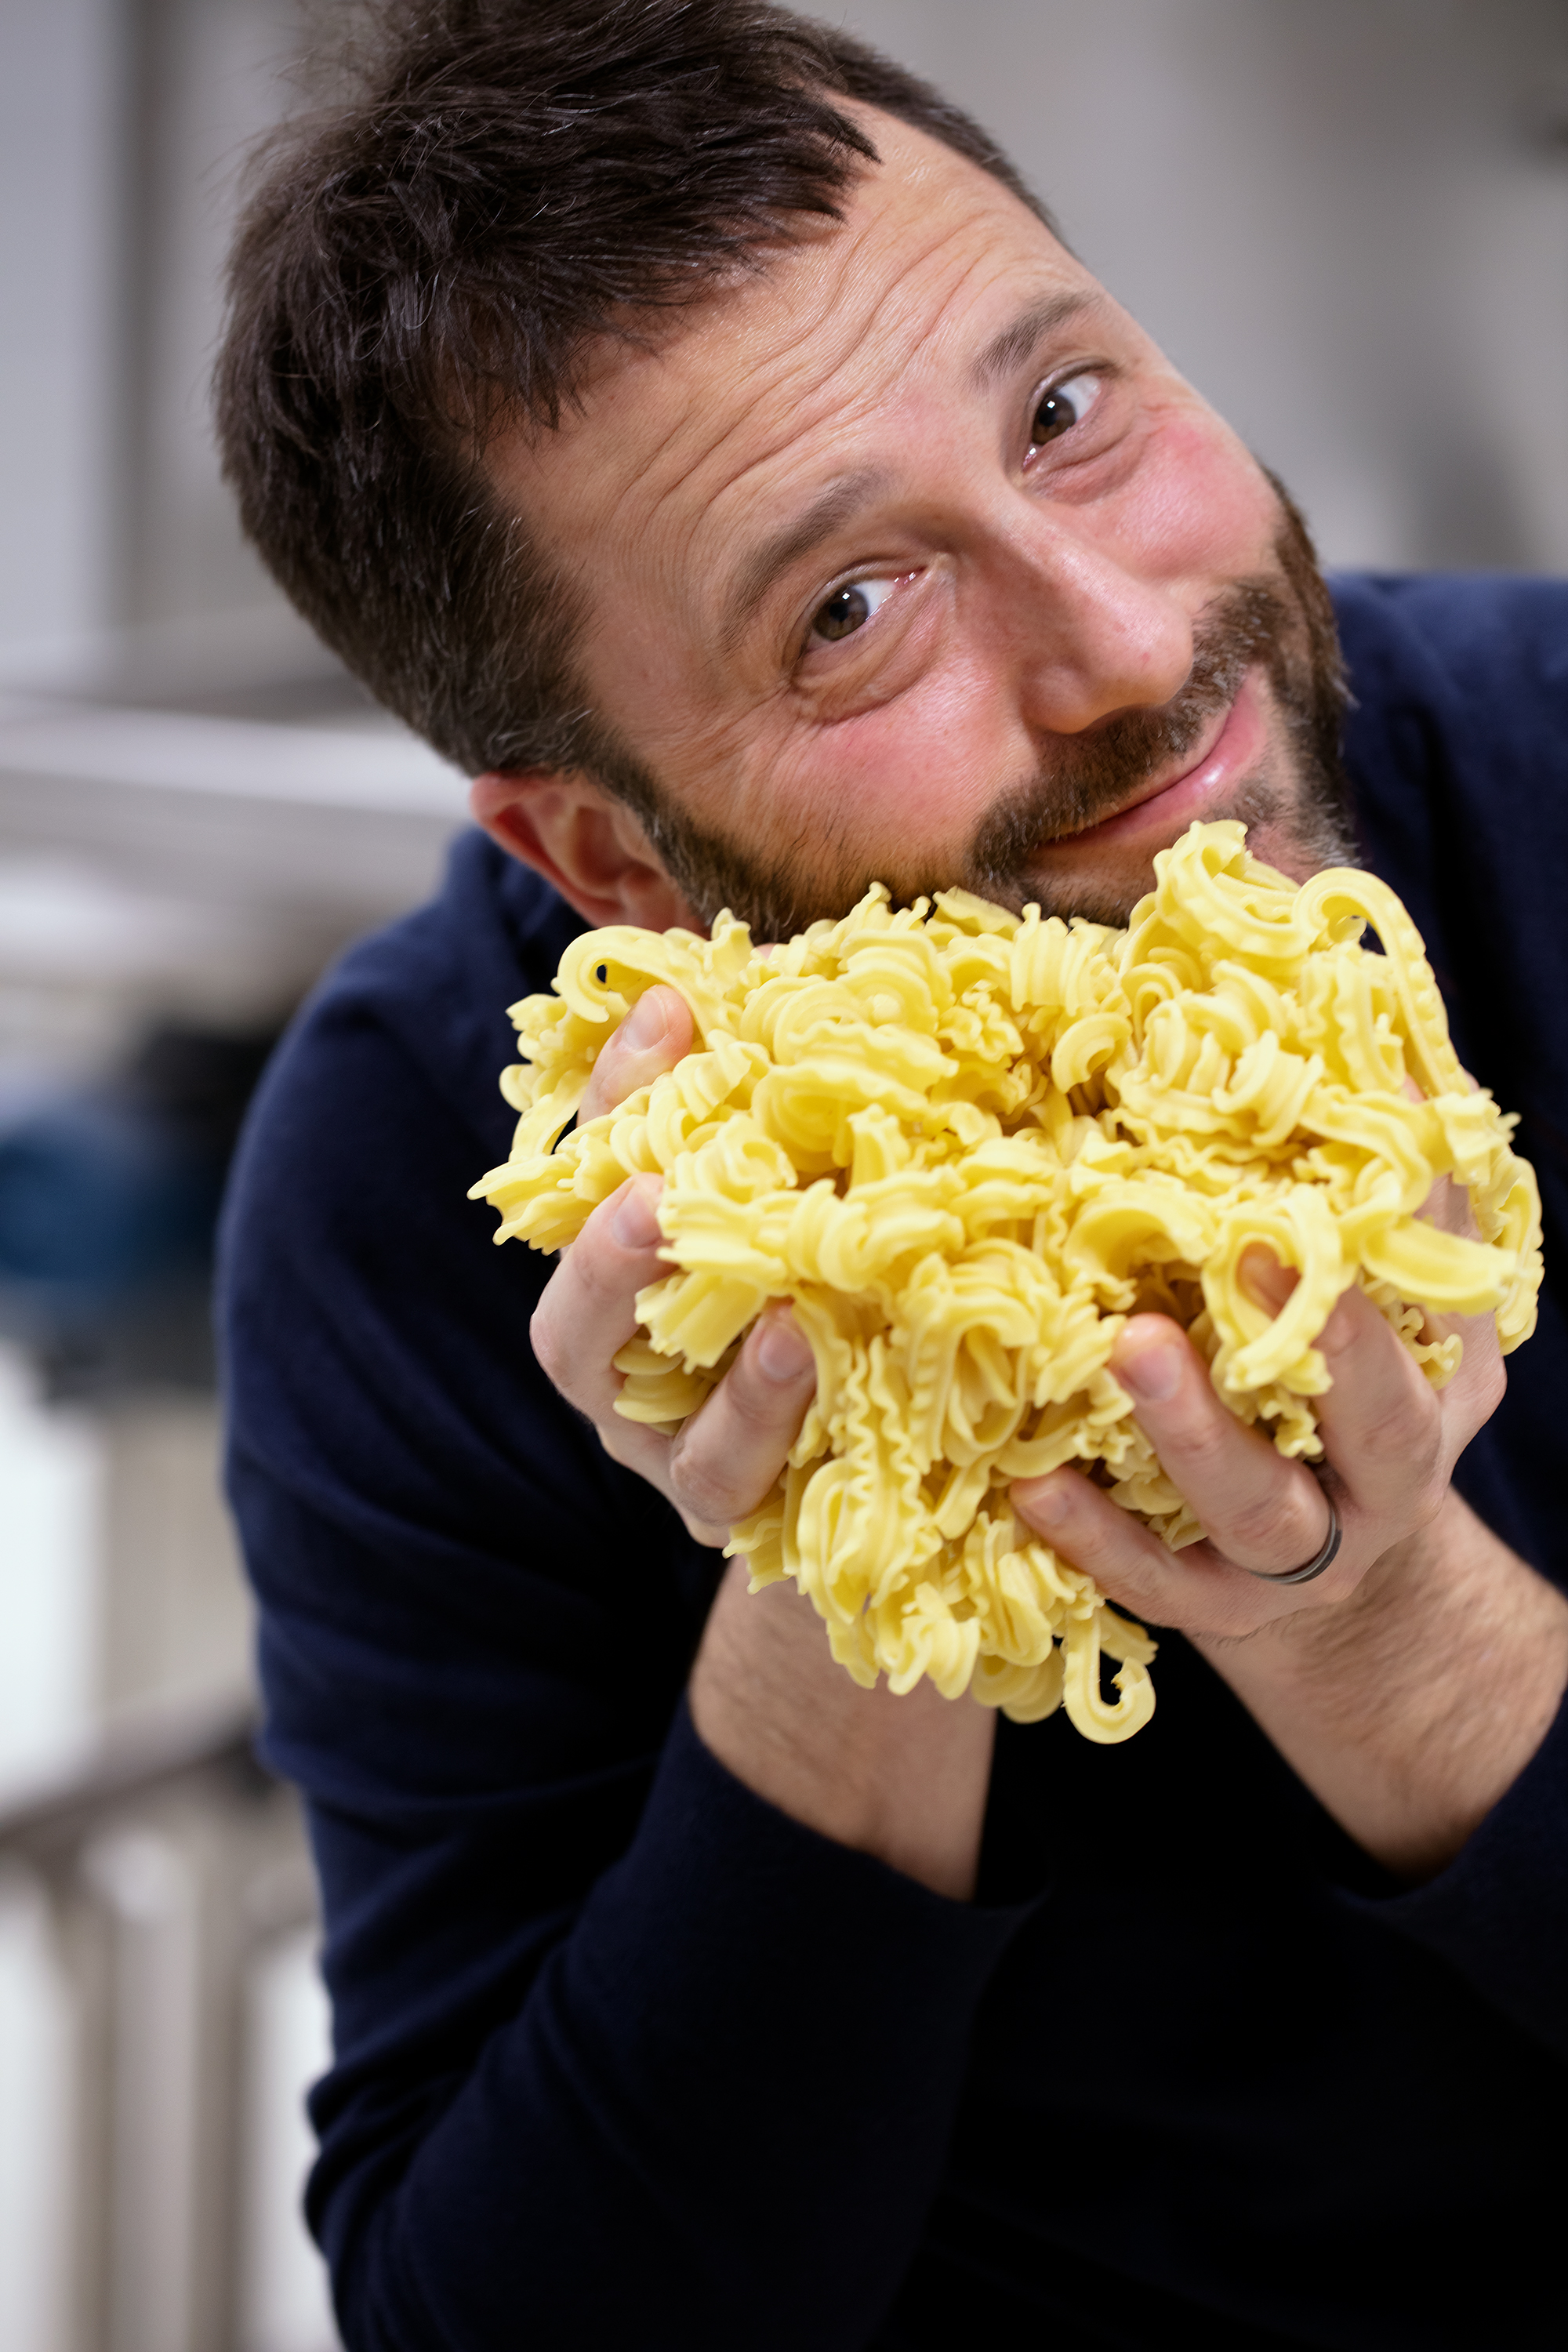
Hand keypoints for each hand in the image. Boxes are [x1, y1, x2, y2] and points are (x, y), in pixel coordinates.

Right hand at [531, 984, 817, 1545]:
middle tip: (646, 1198)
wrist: (882, 1473)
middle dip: (604, 1262)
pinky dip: (791, 1448)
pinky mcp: (755, 1533)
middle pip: (574, 1335)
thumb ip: (771, 1108)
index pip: (592, 1178)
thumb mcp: (798, 1189)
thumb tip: (779, 973)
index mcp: (615, 1284)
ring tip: (791, 1324)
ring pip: (676, 1444)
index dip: (620, 1095)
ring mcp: (684, 1469)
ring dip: (734, 1385)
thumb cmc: (826, 1290)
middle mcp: (626, 1382)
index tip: (669, 1009)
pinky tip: (841, 1388)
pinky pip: (762, 1504)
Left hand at [1011, 1250, 1567, 1874]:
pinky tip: (1028, 1486)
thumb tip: (1395, 1081)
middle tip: (1137, 1338)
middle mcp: (1344, 1527)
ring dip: (1142, 1462)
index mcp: (1407, 1449)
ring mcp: (1266, 1578)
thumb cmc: (1383, 1405)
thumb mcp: (1430, 1334)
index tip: (1261, 1252)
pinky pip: (1142, 1580)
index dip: (1337, 1341)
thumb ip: (1416, 1226)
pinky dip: (1085, 1537)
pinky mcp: (1197, 1607)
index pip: (1383, 1404)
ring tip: (1083, 1391)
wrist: (1366, 1568)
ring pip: (1211, 1529)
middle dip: (1210, 1419)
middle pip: (1281, 1488)